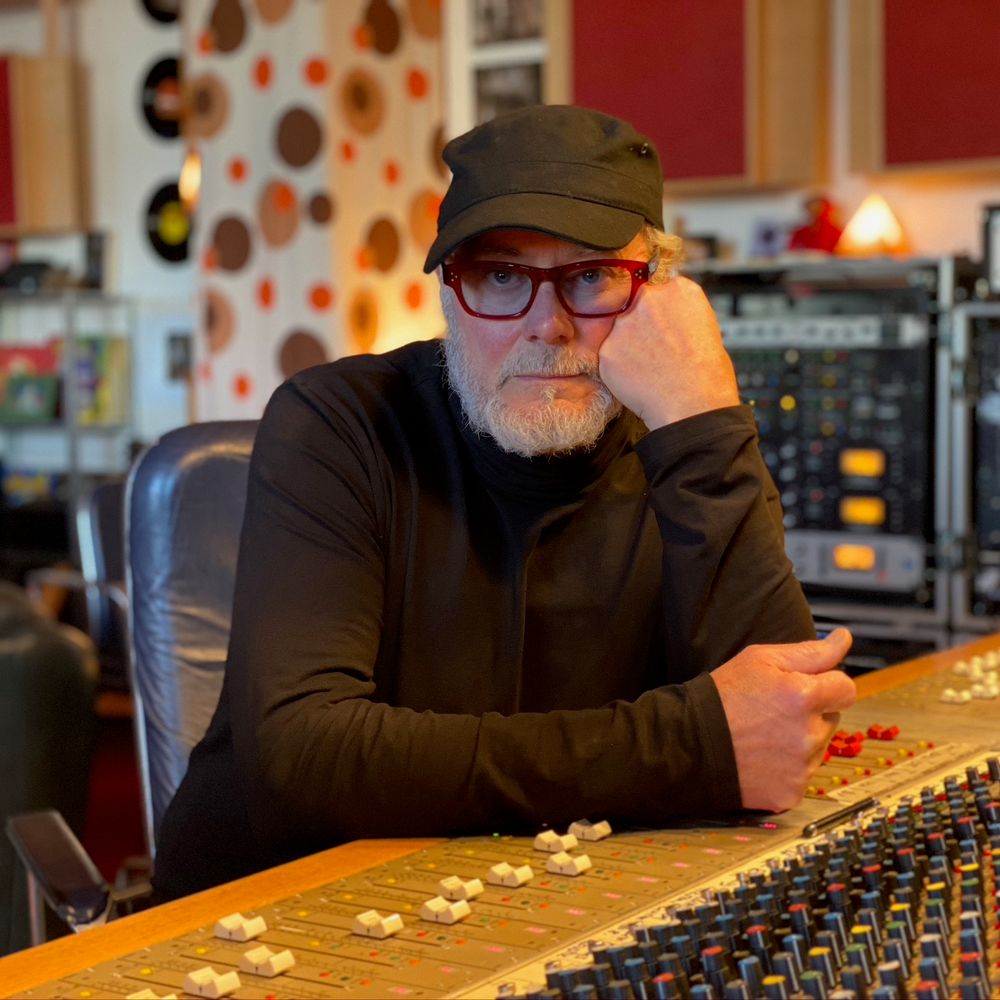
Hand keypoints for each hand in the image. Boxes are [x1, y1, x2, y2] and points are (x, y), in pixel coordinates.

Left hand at [597, 275, 739, 428]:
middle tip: (656, 353)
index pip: (659, 292)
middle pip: (636, 307)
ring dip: (629, 347)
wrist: (692, 404)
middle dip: (642, 327)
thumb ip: (680, 314)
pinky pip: (610, 356)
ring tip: (651, 369)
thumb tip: (668, 319)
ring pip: (620, 332)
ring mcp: (624, 324)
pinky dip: (620, 368)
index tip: (666, 330)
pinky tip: (640, 379)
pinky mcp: (607, 349)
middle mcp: (648, 299)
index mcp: (679, 290)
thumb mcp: (706, 327)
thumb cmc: (707, 374)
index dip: (662, 316)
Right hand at [711, 629, 855, 811]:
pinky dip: (789, 765)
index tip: (806, 686)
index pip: (846, 688)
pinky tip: (764, 755)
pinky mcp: (792, 791)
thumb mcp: (761, 659)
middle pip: (833, 717)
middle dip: (813, 711)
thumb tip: (842, 638)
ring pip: (820, 746)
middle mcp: (808, 734)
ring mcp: (801, 766)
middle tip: (775, 709)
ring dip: (802, 738)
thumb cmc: (723, 697)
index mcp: (803, 696)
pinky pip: (804, 773)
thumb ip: (810, 651)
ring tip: (766, 733)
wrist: (690, 744)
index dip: (827, 683)